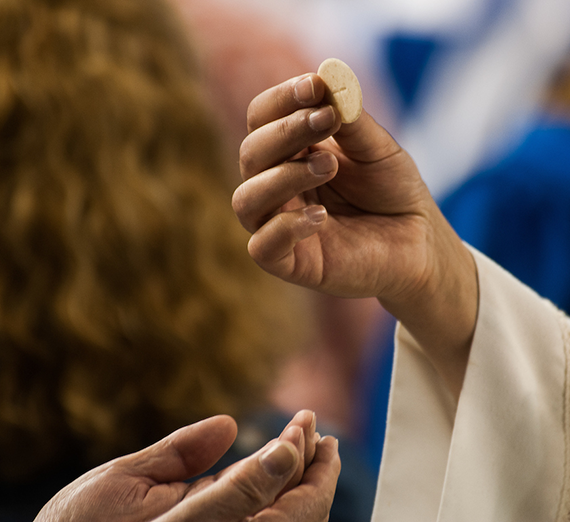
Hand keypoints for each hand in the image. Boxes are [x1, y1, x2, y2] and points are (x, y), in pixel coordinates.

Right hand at [34, 411, 338, 521]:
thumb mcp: (121, 483)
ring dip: (309, 488)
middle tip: (318, 432)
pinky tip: (288, 481)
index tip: (305, 422)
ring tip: (312, 450)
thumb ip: (179, 455)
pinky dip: (292, 505)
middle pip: (296, 514)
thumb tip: (228, 425)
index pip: (266, 487)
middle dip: (314, 469)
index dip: (294, 453)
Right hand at [232, 73, 477, 395]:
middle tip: (327, 121)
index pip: (262, 120)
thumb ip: (351, 121)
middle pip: (250, 154)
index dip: (282, 100)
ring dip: (282, 176)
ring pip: (247, 199)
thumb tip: (326, 78)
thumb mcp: (378, 150)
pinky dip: (286, 227)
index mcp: (291, 154)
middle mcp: (277, 188)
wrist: (419, 244)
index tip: (314, 86)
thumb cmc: (394, 192)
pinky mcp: (289, 263)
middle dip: (285, 132)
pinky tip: (321, 217)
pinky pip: (262, 247)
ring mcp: (279, 226)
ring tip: (329, 166)